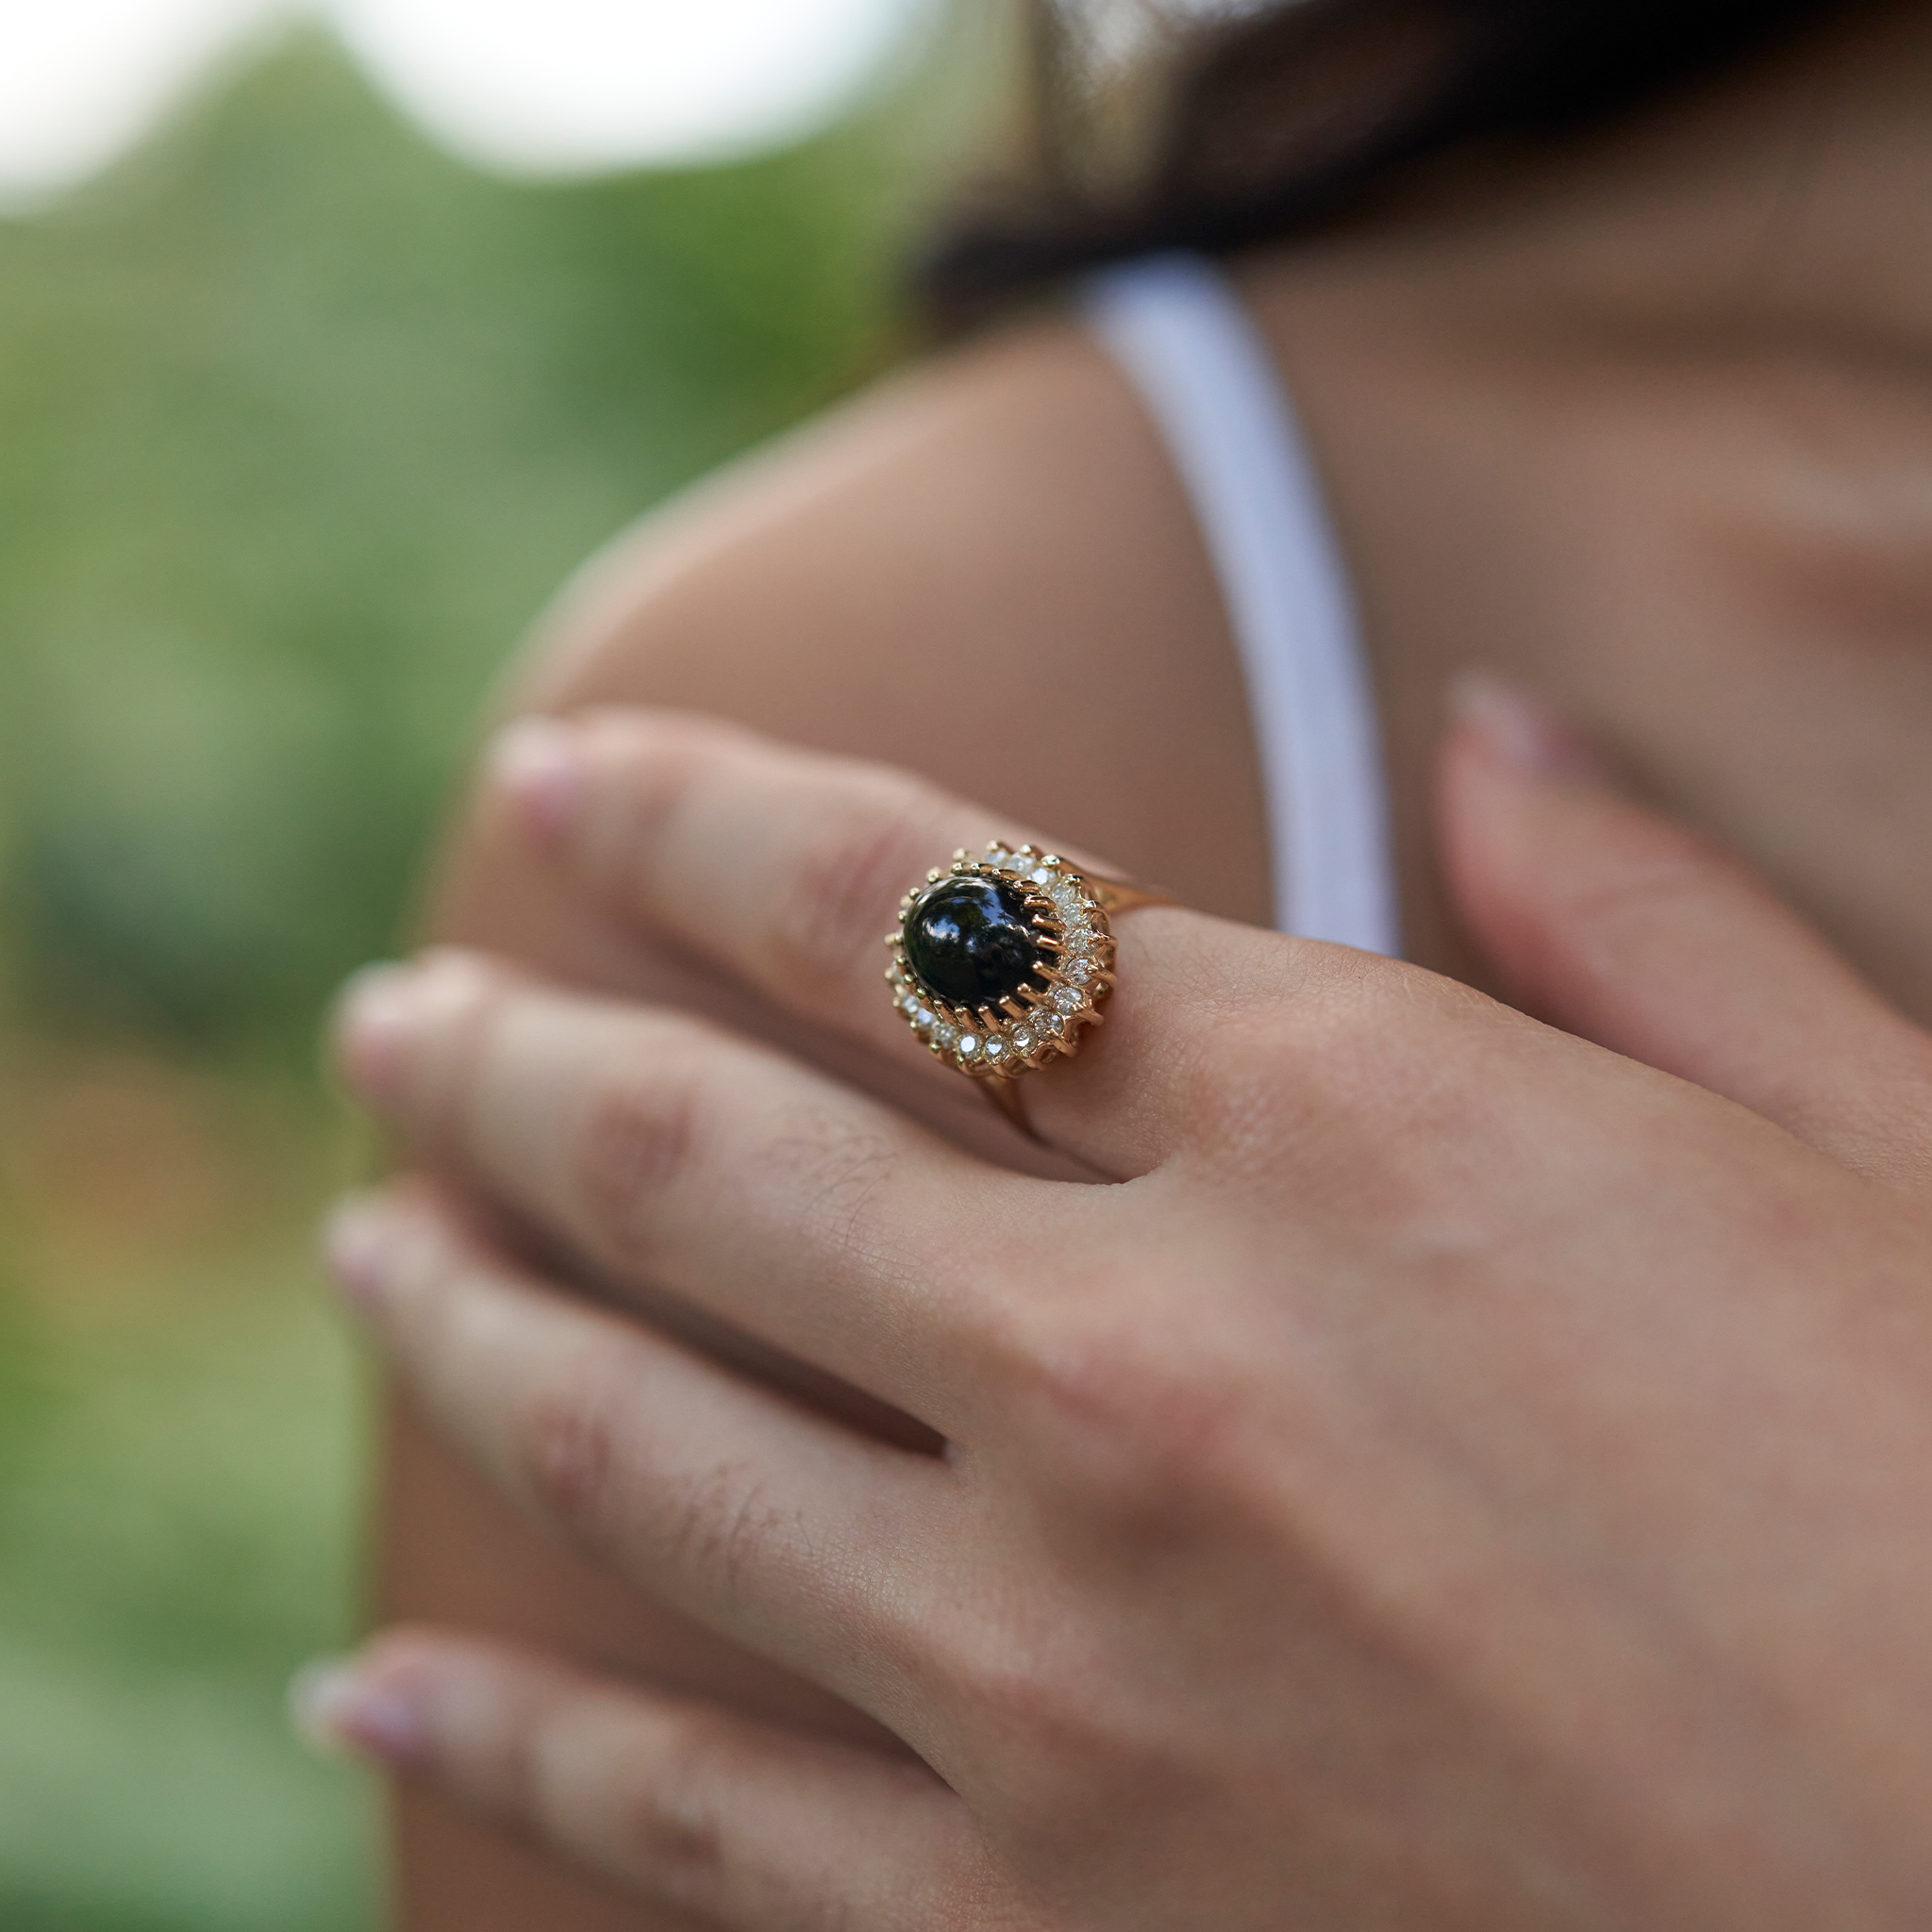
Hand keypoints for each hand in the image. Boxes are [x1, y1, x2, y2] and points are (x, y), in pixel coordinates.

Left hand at [310, 690, 1931, 1929]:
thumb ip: (1641, 919)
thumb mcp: (1877, 1151)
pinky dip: (502, 1740)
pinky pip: (682, 1815)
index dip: (698, 817)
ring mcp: (1063, 1671)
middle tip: (396, 1014)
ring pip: (630, 1442)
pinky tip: (378, 1682)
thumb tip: (1494, 728)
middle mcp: (1146, 1371)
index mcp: (1346, 1134)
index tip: (564, 778)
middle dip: (507, 1054)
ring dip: (456, 1318)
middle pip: (697, 1156)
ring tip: (365, 1242)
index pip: (906, 908)